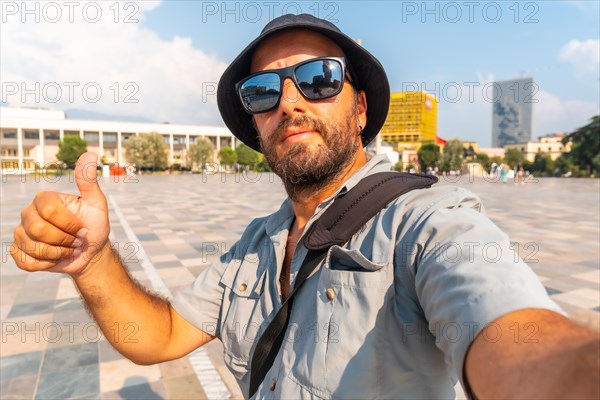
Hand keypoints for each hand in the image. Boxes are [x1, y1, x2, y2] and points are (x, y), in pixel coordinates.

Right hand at [11, 152, 109, 275]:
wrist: (90, 252)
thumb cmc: (94, 225)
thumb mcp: (97, 203)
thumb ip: (89, 181)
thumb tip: (90, 154)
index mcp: (44, 200)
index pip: (49, 211)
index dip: (70, 224)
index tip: (82, 227)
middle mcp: (28, 213)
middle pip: (39, 230)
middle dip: (65, 240)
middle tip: (75, 240)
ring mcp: (20, 233)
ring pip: (34, 248)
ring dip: (58, 254)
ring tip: (67, 249)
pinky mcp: (19, 252)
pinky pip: (27, 262)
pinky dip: (47, 265)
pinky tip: (55, 259)